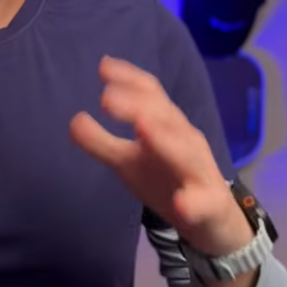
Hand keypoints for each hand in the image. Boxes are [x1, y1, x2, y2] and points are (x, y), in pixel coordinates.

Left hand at [70, 56, 250, 255]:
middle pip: (165, 117)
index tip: (102, 67)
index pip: (151, 95)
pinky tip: (182, 205)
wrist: (214, 220)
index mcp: (166, 125)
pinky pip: (203, 203)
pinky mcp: (210, 205)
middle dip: (137, 105)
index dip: (129, 79)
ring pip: (186, 153)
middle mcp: (186, 141)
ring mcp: (200, 172)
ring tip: (142, 128)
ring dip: (165, 139)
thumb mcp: (127, 161)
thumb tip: (73, 119)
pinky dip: (193, 202)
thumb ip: (101, 141)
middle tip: (106, 98)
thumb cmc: (166, 179)